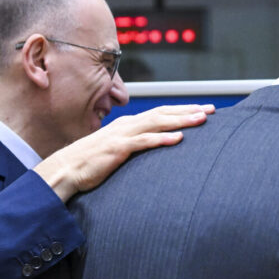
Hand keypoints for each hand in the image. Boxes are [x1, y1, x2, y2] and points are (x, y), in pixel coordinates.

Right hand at [35, 104, 213, 200]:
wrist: (66, 169)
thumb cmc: (92, 163)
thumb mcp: (118, 150)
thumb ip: (136, 146)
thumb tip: (155, 147)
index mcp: (129, 125)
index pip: (161, 113)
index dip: (183, 110)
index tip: (204, 110)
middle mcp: (128, 125)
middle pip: (163, 113)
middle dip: (188, 110)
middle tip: (211, 110)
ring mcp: (122, 135)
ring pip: (157, 123)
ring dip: (180, 120)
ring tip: (201, 119)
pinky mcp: (117, 148)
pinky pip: (143, 142)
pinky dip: (161, 139)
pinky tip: (178, 138)